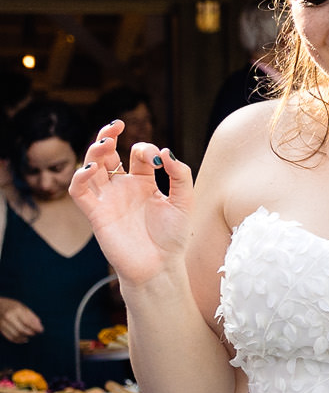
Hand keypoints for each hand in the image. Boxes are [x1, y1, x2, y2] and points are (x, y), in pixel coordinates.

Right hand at [0, 297, 41, 342]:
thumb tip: (39, 325)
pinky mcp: (0, 328)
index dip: (35, 328)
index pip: (28, 322)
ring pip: (15, 335)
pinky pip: (10, 337)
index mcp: (16, 310)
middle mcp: (9, 317)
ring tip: (29, 336)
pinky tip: (23, 339)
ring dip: (24, 338)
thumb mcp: (22, 306)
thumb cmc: (11, 305)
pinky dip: (18, 340)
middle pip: (21, 330)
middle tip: (35, 333)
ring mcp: (3, 323)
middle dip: (30, 333)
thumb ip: (31, 316)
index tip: (41, 330)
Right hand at [69, 122, 195, 289]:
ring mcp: (108, 199)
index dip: (145, 149)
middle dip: (108, 137)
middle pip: (108, 155)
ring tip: (104, 142)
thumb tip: (166, 152)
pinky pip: (80, 192)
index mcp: (144, 183)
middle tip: (115, 125)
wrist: (159, 267)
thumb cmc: (172, 237)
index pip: (138, 155)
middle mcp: (123, 188)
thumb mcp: (184, 201)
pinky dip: (80, 177)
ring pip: (91, 168)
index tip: (156, 157)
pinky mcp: (96, 213)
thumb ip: (180, 175)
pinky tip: (91, 169)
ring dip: (93, 152)